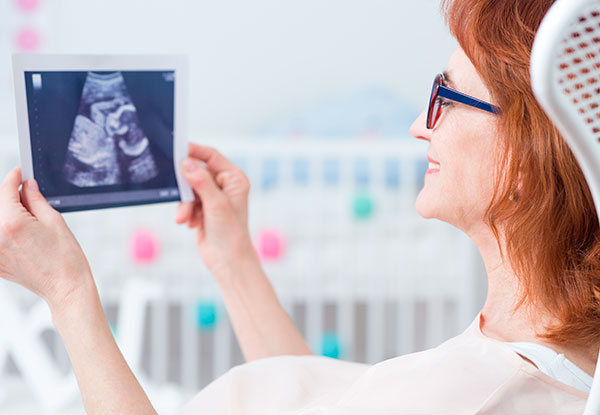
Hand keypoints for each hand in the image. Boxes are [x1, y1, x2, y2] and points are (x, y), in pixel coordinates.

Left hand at [0, 167, 92, 309]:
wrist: (65, 287)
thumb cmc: (66, 258)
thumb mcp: (55, 221)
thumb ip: (36, 200)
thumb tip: (26, 186)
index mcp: (12, 224)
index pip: (5, 191)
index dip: (13, 178)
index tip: (19, 173)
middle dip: (10, 197)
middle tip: (27, 195)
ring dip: (8, 215)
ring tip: (27, 217)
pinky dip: (6, 232)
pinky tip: (22, 234)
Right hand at [175, 144, 257, 279]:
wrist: (227, 261)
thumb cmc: (230, 234)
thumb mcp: (216, 205)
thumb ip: (201, 182)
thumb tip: (187, 163)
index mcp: (234, 179)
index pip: (211, 156)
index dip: (194, 151)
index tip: (177, 149)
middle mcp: (224, 185)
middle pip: (196, 172)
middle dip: (186, 188)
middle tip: (180, 196)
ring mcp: (213, 196)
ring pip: (189, 188)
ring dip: (185, 203)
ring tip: (186, 218)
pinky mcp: (202, 208)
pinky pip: (186, 201)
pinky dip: (185, 211)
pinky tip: (191, 223)